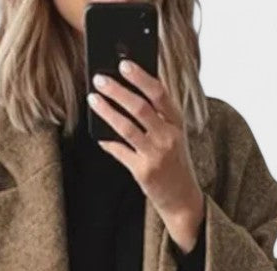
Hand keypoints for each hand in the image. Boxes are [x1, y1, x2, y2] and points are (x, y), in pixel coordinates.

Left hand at [87, 60, 204, 253]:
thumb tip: (127, 94)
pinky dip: (107, 141)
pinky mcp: (144, 171)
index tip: (124, 64)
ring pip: (127, 127)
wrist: (183, 199)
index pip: (159, 93)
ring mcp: (156, 155)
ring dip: (107, 111)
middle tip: (99, 79)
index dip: (141, 77)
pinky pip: (120, 151)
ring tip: (93, 99)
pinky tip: (97, 133)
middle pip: (140, 107)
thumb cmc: (174, 163)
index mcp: (177, 123)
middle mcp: (168, 137)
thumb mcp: (173, 136)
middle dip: (117, 90)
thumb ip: (157, 116)